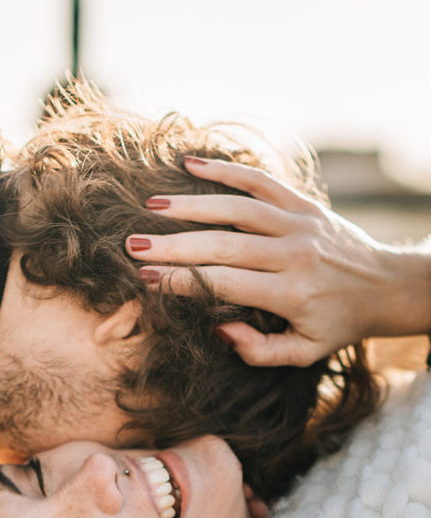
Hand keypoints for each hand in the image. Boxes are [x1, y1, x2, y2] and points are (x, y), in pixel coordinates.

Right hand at [127, 157, 430, 366]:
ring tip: (152, 208)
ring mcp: (301, 224)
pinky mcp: (304, 204)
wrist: (385, 286)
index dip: (183, 280)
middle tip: (133, 245)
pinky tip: (191, 164)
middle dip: (174, 245)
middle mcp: (295, 255)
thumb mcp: (303, 353)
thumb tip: (219, 329)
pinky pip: (261, 181)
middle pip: (223, 245)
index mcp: (291, 294)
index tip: (147, 277)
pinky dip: (226, 170)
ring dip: (192, 205)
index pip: (225, 284)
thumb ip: (259, 351)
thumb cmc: (335, 324)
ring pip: (238, 208)